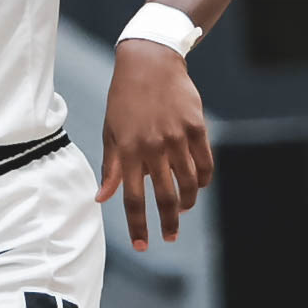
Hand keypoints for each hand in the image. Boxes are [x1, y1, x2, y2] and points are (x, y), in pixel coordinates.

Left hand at [96, 39, 213, 250]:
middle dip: (168, 223)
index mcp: (127, 150)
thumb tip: (102, 198)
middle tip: (170, 237)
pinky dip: (203, 180)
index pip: (131, 198)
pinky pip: (205, 164)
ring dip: (187, 202)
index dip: (138, 225)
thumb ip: (110, 166)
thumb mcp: (110, 131)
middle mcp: (153, 147)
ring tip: (183, 209)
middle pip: (165, 197)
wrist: (149, 62)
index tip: (142, 246)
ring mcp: (177, 138)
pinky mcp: (197, 128)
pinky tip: (198, 185)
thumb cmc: (124, 98)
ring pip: (189, 183)